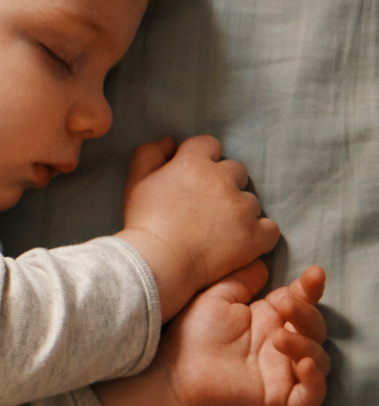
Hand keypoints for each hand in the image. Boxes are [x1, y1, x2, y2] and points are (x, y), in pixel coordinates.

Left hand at [96, 263, 329, 405]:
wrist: (173, 368)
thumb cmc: (191, 333)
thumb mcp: (218, 298)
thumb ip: (242, 281)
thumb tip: (261, 262)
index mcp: (268, 319)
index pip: (302, 302)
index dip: (311, 288)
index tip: (313, 273)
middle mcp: (280, 345)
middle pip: (315, 328)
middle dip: (307, 313)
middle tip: (285, 305)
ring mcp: (282, 373)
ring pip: (319, 360)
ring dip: (308, 345)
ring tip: (279, 337)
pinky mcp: (279, 399)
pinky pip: (312, 396)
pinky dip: (315, 381)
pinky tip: (303, 365)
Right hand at [115, 135, 279, 319]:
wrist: (156, 264)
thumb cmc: (143, 224)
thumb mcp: (134, 183)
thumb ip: (149, 154)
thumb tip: (170, 141)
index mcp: (192, 162)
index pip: (210, 145)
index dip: (202, 160)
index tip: (193, 180)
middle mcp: (221, 179)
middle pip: (236, 170)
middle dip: (224, 184)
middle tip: (206, 207)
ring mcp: (241, 207)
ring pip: (250, 201)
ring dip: (239, 211)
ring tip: (218, 231)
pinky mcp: (255, 235)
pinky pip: (270, 228)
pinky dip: (258, 235)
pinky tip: (241, 243)